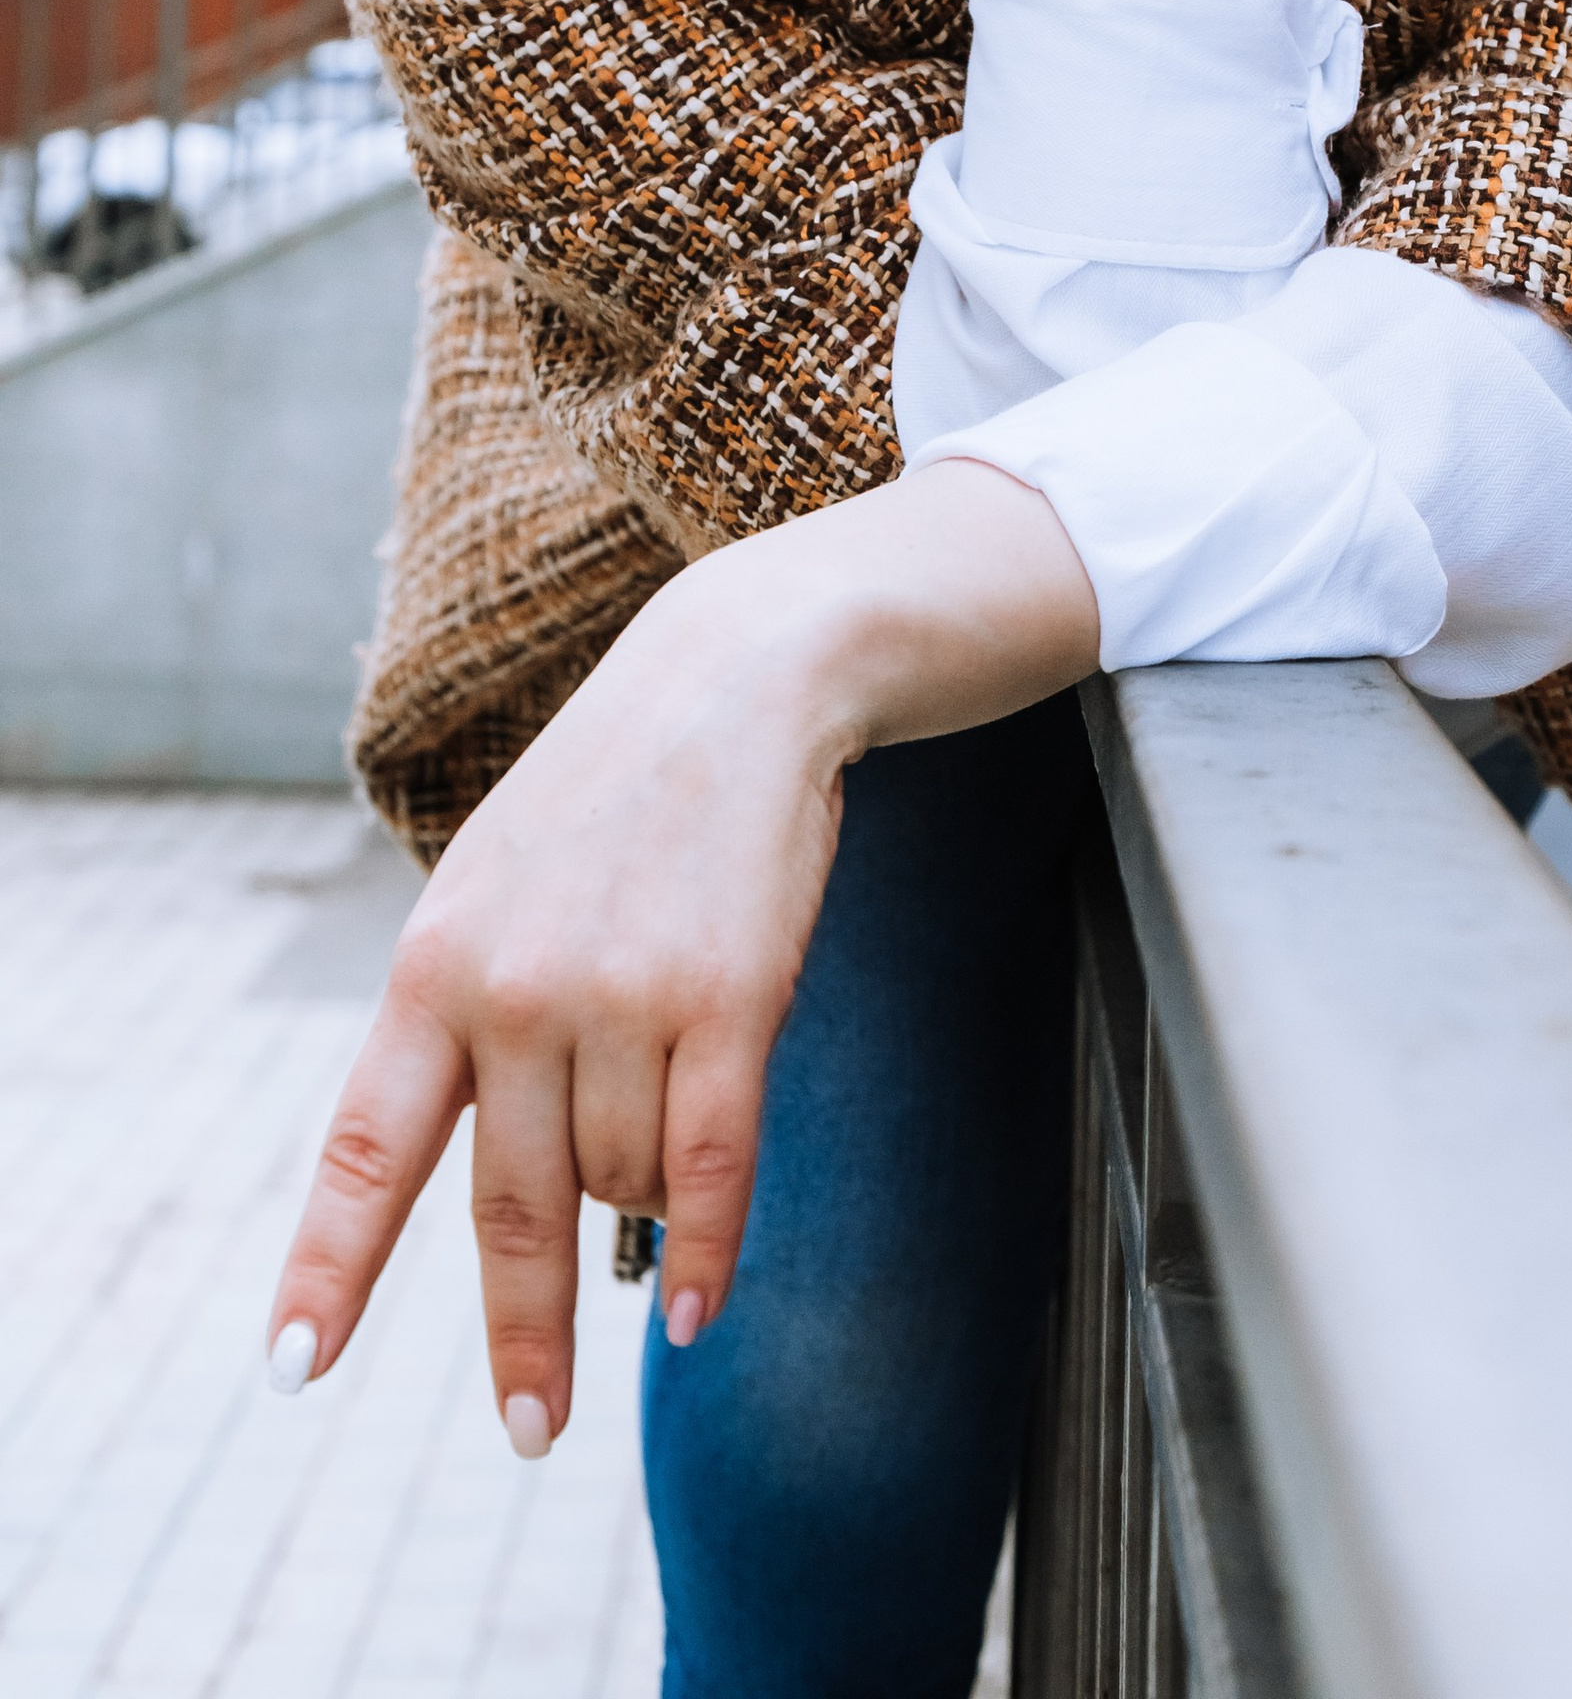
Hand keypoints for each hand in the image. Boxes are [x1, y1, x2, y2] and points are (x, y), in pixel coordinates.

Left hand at [265, 467, 1097, 1453]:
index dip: (330, 1268)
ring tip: (669, 1116)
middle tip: (530, 1431)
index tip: (295, 1369)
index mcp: (433, 965)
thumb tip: (521, 1197)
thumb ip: (473, 1023)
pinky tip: (703, 1307)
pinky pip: (708, 1170)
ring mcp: (622, 998)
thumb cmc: (612, 797)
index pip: (366, 1149)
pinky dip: (710, 1250)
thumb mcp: (495, 888)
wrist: (735, 679)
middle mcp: (515, 991)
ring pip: (621, 1181)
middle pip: (510, 1210)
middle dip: (520, 1338)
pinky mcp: (727, 1001)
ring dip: (643, 1195)